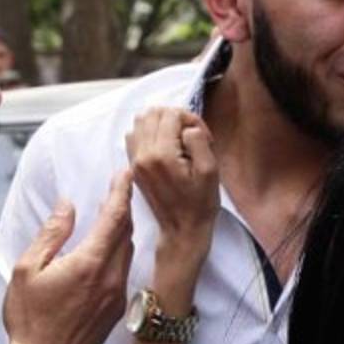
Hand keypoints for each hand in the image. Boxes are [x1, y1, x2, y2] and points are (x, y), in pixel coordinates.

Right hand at [2, 169, 134, 343]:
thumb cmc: (29, 318)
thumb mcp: (27, 269)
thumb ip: (52, 233)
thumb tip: (68, 204)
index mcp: (89, 262)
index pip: (114, 217)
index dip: (121, 191)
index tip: (124, 173)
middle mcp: (111, 275)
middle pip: (126, 231)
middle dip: (123, 207)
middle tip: (117, 188)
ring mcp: (118, 293)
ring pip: (127, 251)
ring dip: (122, 229)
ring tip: (112, 214)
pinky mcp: (117, 307)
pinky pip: (124, 270)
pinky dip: (119, 252)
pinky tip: (106, 250)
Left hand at [125, 107, 218, 268]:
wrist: (182, 229)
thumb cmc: (200, 203)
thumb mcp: (210, 171)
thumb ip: (199, 141)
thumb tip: (187, 128)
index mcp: (161, 155)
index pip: (170, 114)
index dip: (190, 119)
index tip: (202, 137)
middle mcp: (142, 155)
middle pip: (152, 113)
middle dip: (174, 118)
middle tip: (191, 137)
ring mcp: (134, 161)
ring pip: (140, 121)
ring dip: (161, 124)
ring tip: (178, 140)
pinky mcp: (133, 166)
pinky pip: (134, 136)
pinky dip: (150, 133)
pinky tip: (166, 146)